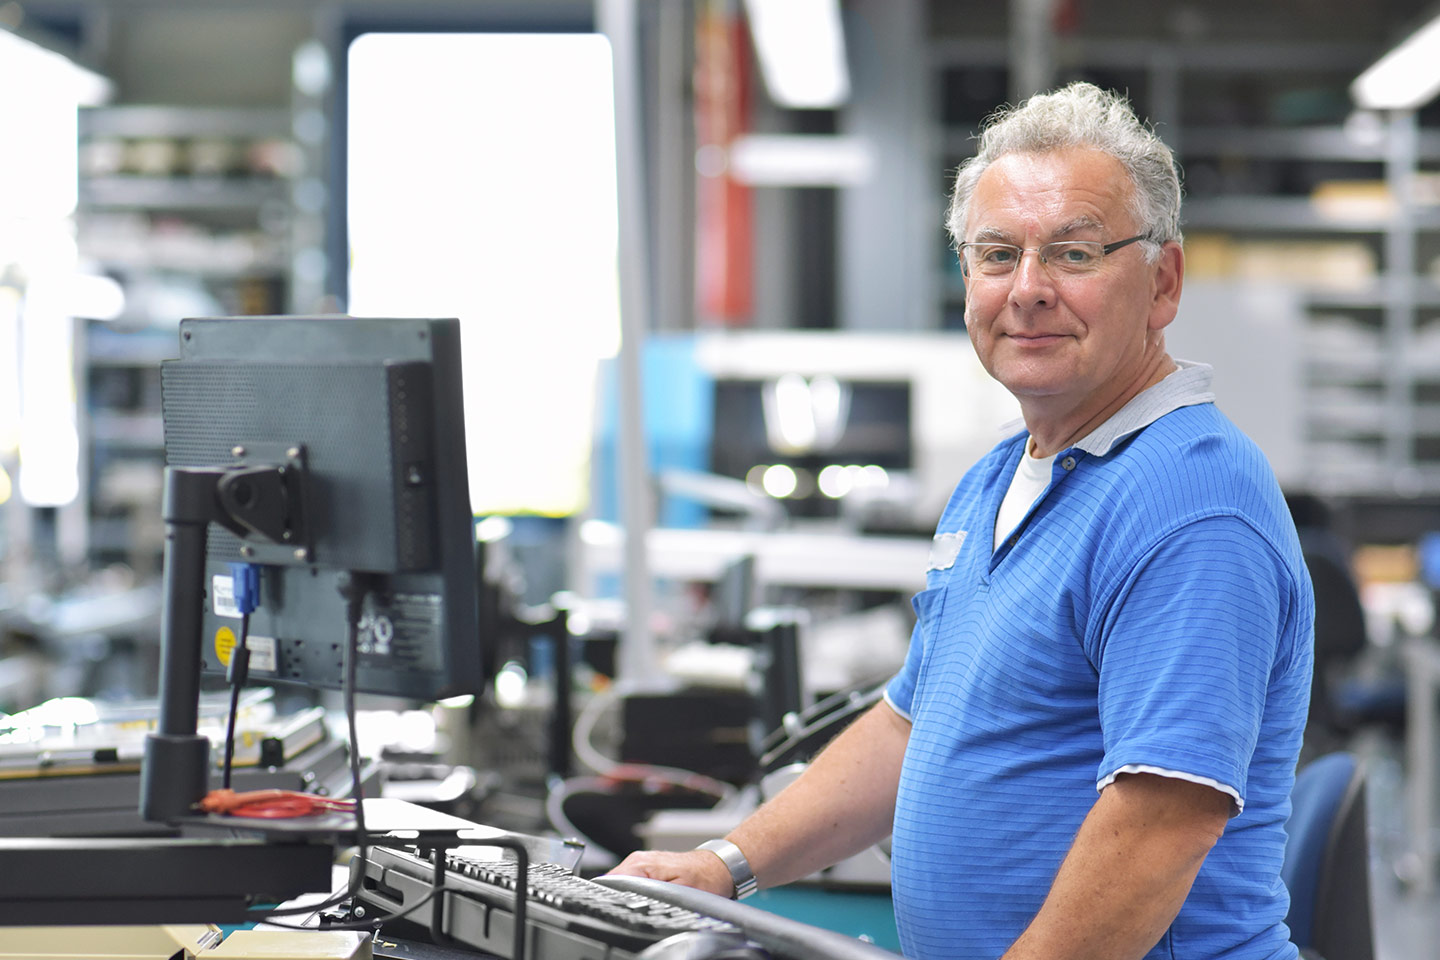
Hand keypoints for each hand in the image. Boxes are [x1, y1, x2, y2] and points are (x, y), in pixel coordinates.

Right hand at [606, 849, 735, 898]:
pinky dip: (634, 893)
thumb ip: (654, 892)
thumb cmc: (704, 877)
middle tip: (635, 911)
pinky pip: (630, 882)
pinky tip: (645, 901)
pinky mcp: (646, 868)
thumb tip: (635, 898)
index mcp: (641, 864)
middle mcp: (638, 860)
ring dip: (626, 896)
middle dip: (619, 899)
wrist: (717, 867)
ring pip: (620, 884)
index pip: (611, 883)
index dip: (613, 899)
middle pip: (613, 884)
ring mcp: (641, 862)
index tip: (623, 910)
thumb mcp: (680, 890)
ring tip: (642, 906)